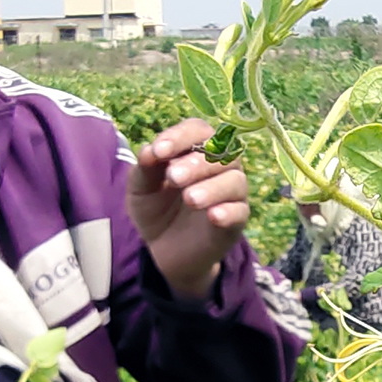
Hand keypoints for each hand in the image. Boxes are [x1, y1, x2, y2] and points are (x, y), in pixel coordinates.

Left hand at [127, 118, 248, 300]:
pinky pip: (240, 212)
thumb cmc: (156, 209)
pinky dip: (228, 212)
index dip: (180, 137)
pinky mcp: (236, 221)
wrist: (162, 250)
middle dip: (196, 163)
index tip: (159, 151)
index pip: (197, 130)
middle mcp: (219, 166)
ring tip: (190, 199)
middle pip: (220, 152)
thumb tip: (148, 151)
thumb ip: (145, 169)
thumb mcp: (141, 188)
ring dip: (212, 187)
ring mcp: (230, 193)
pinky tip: (213, 216)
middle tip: (173, 178)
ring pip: (234, 180)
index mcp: (195, 150)